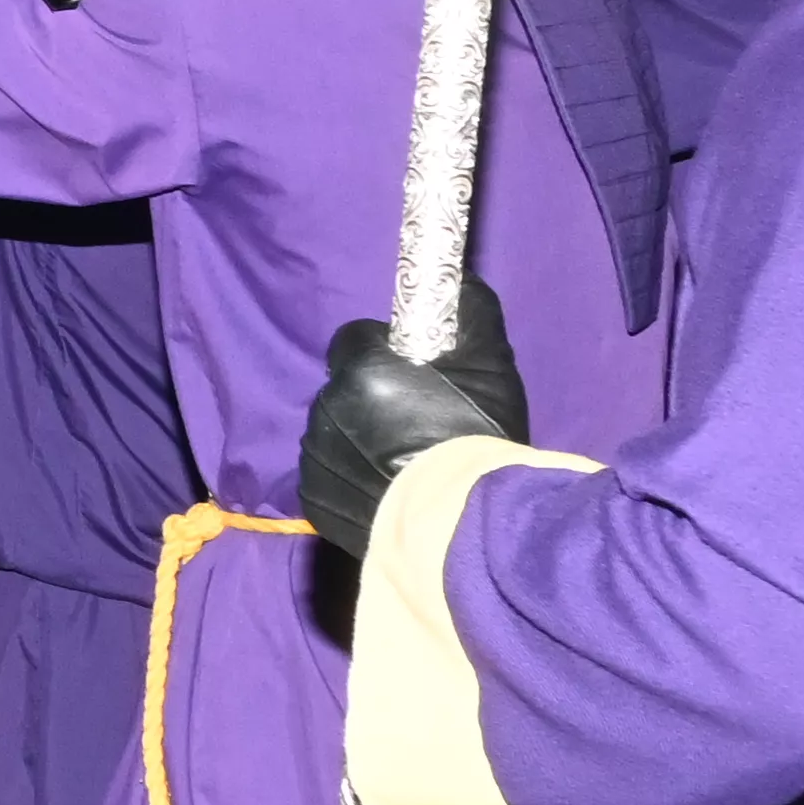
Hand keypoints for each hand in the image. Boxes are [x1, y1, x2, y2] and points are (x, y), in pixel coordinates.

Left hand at [298, 276, 530, 555]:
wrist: (467, 527)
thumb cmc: (478, 439)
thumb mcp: (489, 365)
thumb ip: (467, 313)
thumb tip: (454, 278)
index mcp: (361, 371)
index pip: (354, 340)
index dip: (383, 353)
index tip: (412, 375)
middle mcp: (327, 409)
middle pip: (343, 387)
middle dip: (372, 398)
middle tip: (417, 424)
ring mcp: (316, 457)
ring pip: (332, 431)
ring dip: (358, 438)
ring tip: (404, 463)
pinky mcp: (314, 500)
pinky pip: (327, 474)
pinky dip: (349, 477)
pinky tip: (388, 489)